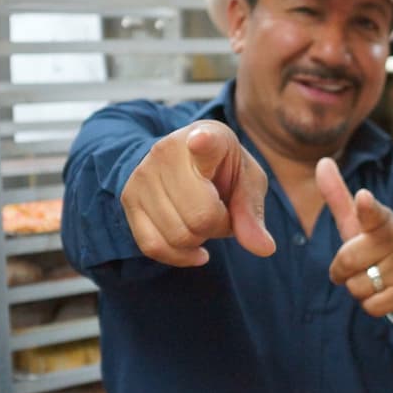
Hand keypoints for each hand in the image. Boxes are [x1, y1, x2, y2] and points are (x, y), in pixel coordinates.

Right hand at [120, 120, 274, 266]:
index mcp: (208, 136)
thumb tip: (264, 249)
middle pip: (201, 217)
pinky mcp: (129, 199)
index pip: (204, 141)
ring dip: (199, 240)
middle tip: (221, 211)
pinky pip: (153, 247)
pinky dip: (179, 256)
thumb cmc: (222, 170)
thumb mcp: (247, 182)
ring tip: (203, 218)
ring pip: (178, 236)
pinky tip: (195, 249)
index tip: (200, 140)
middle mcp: (167, 151)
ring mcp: (143, 175)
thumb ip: (253, 213)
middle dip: (219, 226)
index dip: (202, 143)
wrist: (181, 160)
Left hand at [316, 157, 392, 318]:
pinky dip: (370, 303)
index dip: (366, 207)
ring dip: (357, 287)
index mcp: (383, 221)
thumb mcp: (358, 223)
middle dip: (342, 269)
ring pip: (357, 286)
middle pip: (347, 260)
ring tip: (373, 278)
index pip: (373, 213)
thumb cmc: (377, 246)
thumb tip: (322, 161)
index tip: (363, 198)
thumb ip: (338, 195)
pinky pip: (370, 306)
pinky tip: (382, 293)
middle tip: (357, 266)